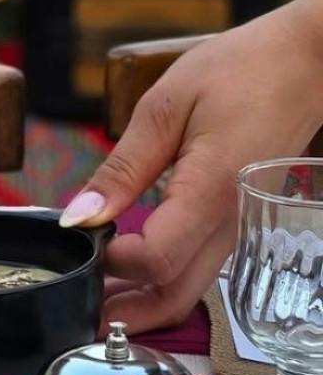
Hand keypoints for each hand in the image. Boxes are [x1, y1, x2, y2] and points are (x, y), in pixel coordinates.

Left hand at [60, 0, 322, 333]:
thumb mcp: (165, 107)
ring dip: (141, 303)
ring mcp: (240, 229)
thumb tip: (79, 216)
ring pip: (190, 290)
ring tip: (93, 297)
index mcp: (212, 192)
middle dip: (123, 312)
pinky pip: (201, 268)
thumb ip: (122, 168)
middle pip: (174, 296)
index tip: (78, 241)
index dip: (110, 263)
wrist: (306, 62)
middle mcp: (231, 224)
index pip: (156, 260)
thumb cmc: (239, 72)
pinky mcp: (239, 223)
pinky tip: (128, 272)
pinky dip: (162, 281)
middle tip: (75, 308)